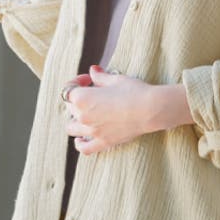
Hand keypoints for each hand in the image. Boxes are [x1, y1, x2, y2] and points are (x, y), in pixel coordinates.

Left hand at [64, 66, 193, 154]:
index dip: (77, 82)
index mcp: (82, 98)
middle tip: (93, 93)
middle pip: (70, 108)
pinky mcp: (104, 142)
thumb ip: (100, 77)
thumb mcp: (115, 79)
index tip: (88, 79)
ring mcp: (92, 131)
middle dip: (79, 99)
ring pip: (71, 128)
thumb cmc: (134, 91)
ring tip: (85, 115)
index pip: (69, 90)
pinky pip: (84, 148)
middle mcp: (83, 116)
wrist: (151, 109)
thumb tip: (93, 71)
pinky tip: (81, 139)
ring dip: (75, 120)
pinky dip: (80, 144)